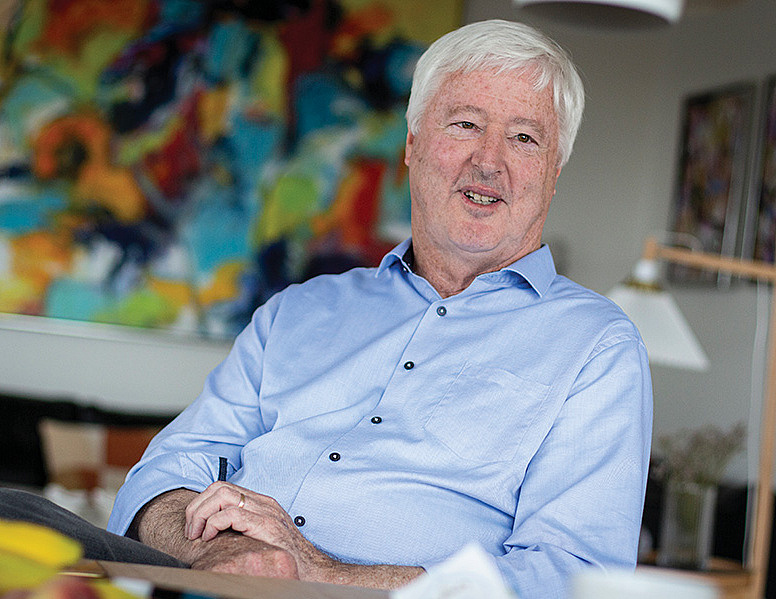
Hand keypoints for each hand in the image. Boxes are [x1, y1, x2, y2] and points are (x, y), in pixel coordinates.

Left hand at [133, 488, 297, 578]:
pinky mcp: (265, 524)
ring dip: (201, 514)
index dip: (202, 502)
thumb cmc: (284, 557)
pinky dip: (213, 524)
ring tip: (197, 534)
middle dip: (197, 506)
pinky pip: (230, 514)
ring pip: (222, 495)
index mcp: (260, 502)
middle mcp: (262, 502)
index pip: (223, 487)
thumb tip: (212, 531)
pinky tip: (210, 538)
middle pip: (219, 487)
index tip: (194, 525)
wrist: (310, 568)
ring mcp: (264, 511)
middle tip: (190, 530)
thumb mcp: (261, 537)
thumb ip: (242, 527)